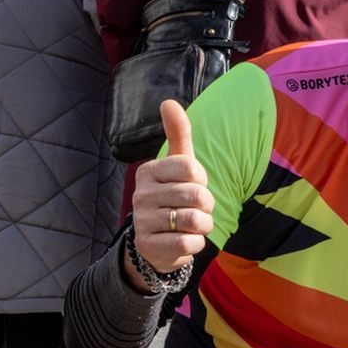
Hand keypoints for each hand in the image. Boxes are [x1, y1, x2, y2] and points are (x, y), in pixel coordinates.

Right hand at [128, 100, 213, 274]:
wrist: (157, 244)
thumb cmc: (173, 198)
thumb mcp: (178, 166)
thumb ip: (178, 134)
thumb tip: (168, 101)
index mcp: (148, 171)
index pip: (192, 168)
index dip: (202, 181)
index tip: (193, 186)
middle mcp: (141, 194)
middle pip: (197, 196)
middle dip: (206, 206)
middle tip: (195, 210)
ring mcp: (142, 221)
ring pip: (195, 220)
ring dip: (203, 225)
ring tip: (191, 226)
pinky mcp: (149, 245)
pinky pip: (189, 243)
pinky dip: (196, 244)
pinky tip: (184, 241)